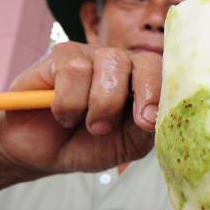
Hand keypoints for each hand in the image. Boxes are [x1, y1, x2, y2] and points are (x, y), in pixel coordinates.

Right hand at [0, 42, 159, 181]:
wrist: (44, 154)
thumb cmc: (91, 145)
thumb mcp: (128, 144)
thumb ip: (149, 128)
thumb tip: (158, 115)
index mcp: (145, 83)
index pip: (166, 72)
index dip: (160, 92)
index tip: (147, 121)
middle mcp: (123, 63)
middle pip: (145, 61)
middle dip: (137, 94)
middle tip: (117, 125)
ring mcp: (93, 55)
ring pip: (109, 65)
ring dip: (98, 106)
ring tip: (88, 125)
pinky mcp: (60, 55)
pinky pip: (73, 71)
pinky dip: (69, 103)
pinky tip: (64, 115)